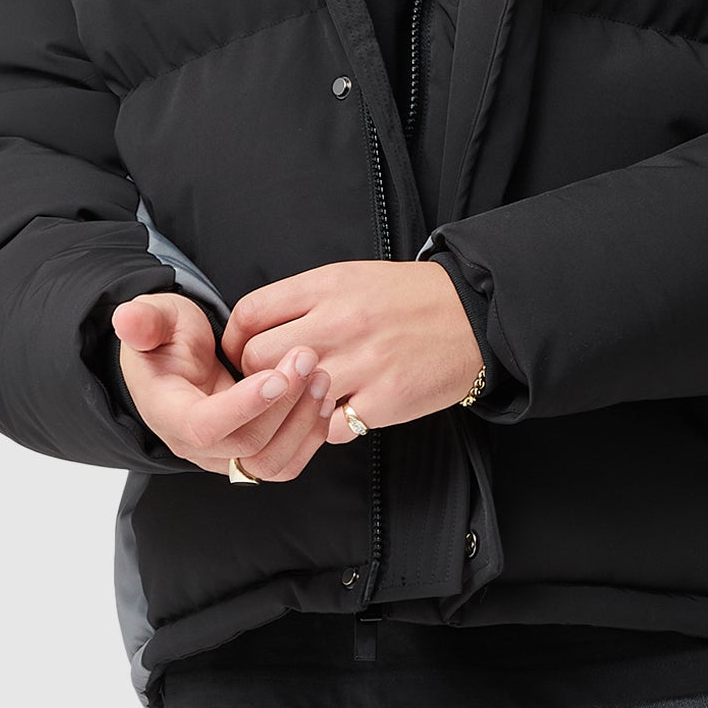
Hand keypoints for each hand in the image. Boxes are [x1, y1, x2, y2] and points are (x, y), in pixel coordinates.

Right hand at [113, 293, 334, 480]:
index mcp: (168, 413)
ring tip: (320, 376)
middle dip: (285, 402)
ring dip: (304, 422)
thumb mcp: (154, 320)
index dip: (243, 406)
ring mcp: (226, 456)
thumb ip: (143, 321)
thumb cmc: (167, 340)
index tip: (277, 375)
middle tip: (308, 357)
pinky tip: (324, 398)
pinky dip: (311, 436)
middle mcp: (196, 446)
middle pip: (247, 445)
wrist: (182, 361)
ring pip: (272, 463)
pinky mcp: (253, 455)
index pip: (204, 426)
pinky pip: (287, 463)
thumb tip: (126, 320)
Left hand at [225, 260, 482, 439]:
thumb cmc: (409, 299)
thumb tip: (257, 330)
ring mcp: (362, 363)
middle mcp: (339, 322)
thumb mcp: (351, 278)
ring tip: (307, 402)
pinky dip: (331, 428)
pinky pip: (331, 429)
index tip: (240, 355)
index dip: (234, 340)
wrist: (474, 316)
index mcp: (326, 286)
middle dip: (257, 376)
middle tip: (272, 385)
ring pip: (290, 398)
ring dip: (293, 406)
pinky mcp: (385, 399)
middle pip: (257, 359)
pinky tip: (343, 413)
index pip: (249, 314)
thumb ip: (304, 301)